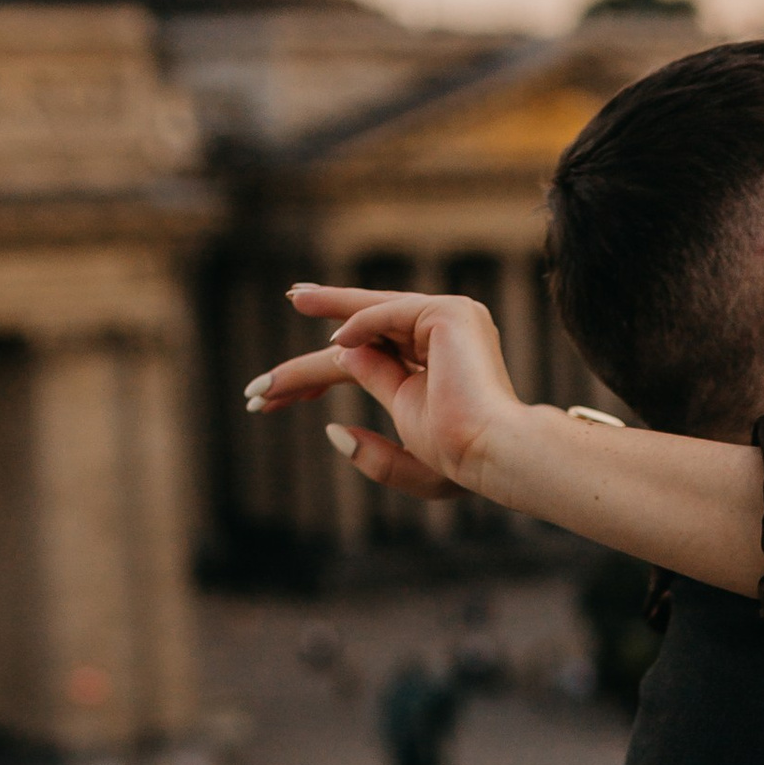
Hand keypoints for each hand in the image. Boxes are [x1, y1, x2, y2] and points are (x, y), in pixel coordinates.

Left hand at [244, 287, 527, 502]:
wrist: (493, 455)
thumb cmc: (464, 465)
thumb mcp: (408, 461)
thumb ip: (372, 454)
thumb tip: (332, 429)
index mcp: (431, 371)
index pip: (363, 363)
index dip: (314, 374)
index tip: (270, 391)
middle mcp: (441, 340)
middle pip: (364, 332)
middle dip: (323, 320)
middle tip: (286, 305)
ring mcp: (448, 322)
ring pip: (371, 315)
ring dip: (328, 306)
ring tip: (292, 299)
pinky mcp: (449, 315)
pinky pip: (389, 313)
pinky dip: (360, 321)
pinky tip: (335, 343)